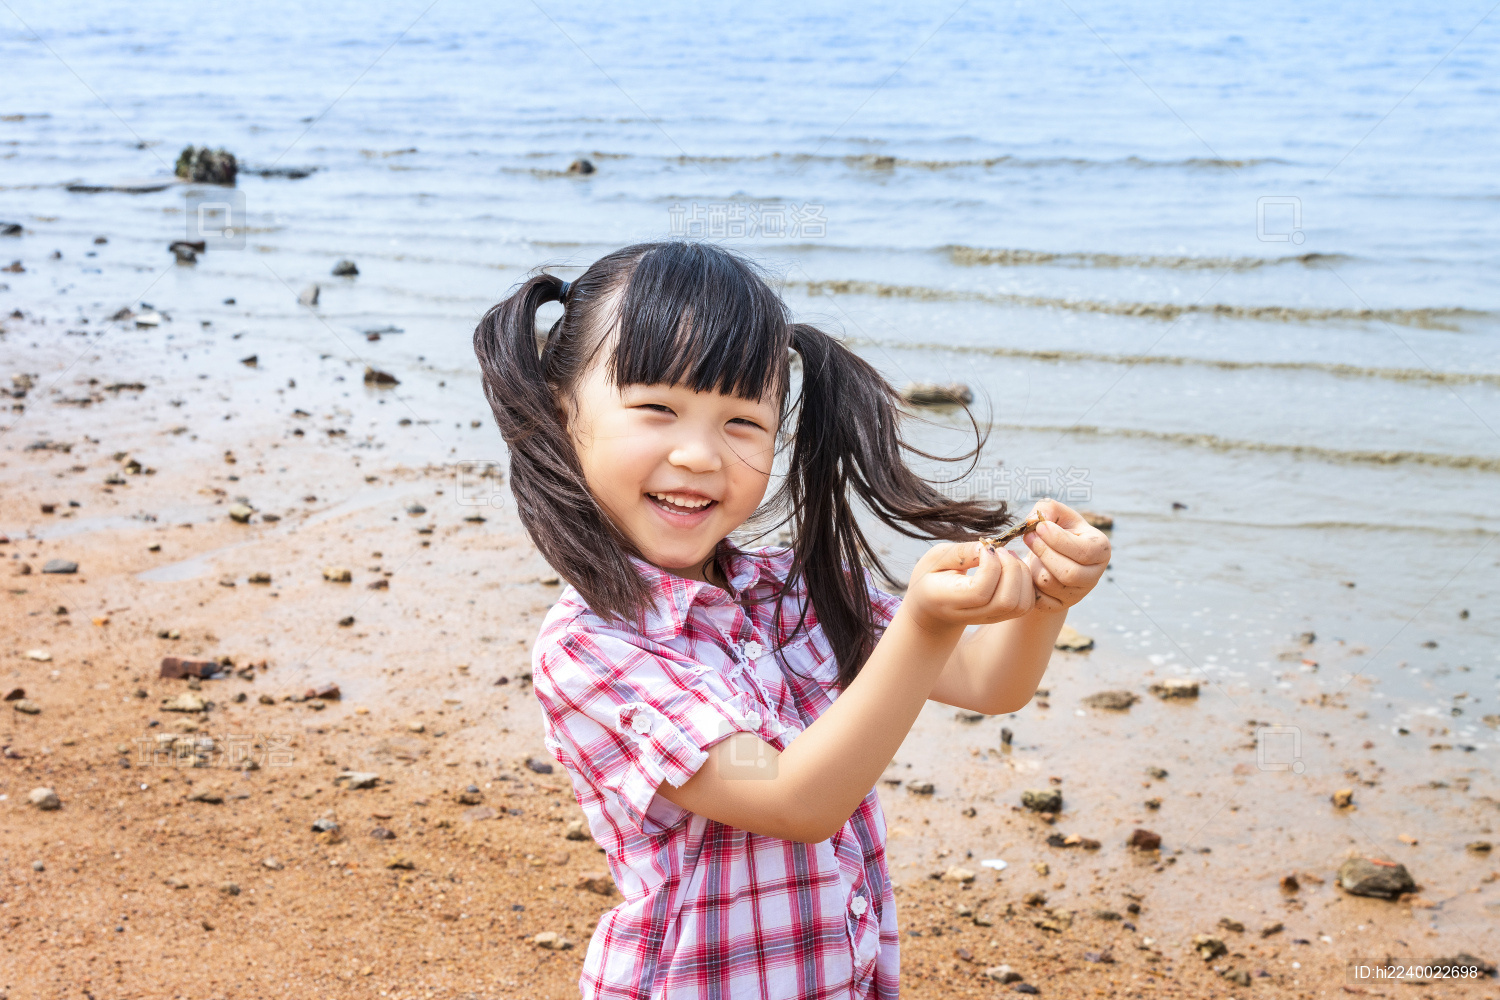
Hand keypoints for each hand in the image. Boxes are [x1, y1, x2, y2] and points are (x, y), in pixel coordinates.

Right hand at [902, 538, 1035, 634]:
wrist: (932, 608)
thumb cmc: (933, 577)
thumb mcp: (935, 558)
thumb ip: (960, 552)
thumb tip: (987, 547)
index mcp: (949, 600)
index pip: (981, 591)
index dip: (991, 566)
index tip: (985, 548)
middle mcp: (971, 615)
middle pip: (1006, 601)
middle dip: (1011, 568)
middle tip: (1000, 551)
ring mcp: (989, 619)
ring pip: (1020, 605)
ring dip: (1021, 575)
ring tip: (1007, 557)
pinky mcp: (1002, 617)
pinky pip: (1026, 605)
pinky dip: (1026, 583)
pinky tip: (1012, 568)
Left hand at [1018, 498, 1111, 612]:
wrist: (1049, 556)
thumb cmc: (1056, 531)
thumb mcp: (1056, 513)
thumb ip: (1047, 508)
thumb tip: (1034, 520)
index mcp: (1100, 550)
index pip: (1084, 552)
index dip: (1058, 539)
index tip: (1040, 527)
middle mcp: (1094, 575)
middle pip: (1069, 573)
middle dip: (1044, 552)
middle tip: (1028, 537)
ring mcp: (1078, 593)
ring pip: (1051, 584)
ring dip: (1035, 565)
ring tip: (1030, 551)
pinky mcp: (1060, 605)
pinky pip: (1039, 598)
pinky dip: (1029, 582)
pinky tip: (1029, 568)